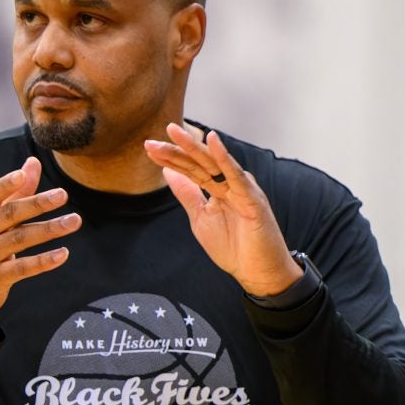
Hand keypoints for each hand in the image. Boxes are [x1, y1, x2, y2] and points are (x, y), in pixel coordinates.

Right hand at [0, 156, 79, 322]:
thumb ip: (14, 192)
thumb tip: (33, 161)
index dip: (5, 184)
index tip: (22, 175)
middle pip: (10, 214)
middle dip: (37, 203)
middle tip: (63, 194)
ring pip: (20, 239)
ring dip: (50, 229)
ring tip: (74, 221)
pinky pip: (23, 268)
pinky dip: (44, 261)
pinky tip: (63, 253)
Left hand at [145, 123, 301, 296]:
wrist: (257, 272)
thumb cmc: (234, 247)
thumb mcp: (201, 218)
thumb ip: (187, 194)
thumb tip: (168, 172)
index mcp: (217, 188)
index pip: (190, 169)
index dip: (170, 159)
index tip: (148, 149)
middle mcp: (229, 183)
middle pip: (198, 162)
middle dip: (175, 150)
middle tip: (151, 139)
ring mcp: (241, 188)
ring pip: (213, 163)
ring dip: (192, 147)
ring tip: (174, 132)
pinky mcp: (252, 198)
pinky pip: (235, 175)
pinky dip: (224, 157)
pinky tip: (212, 140)